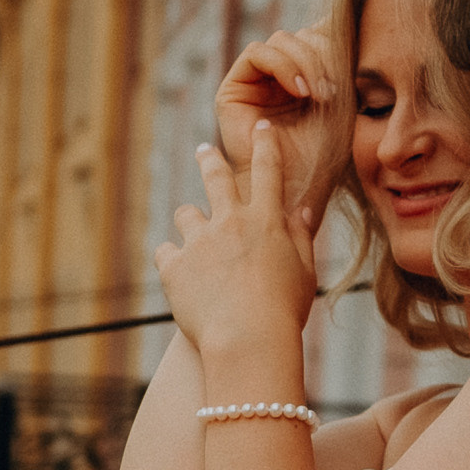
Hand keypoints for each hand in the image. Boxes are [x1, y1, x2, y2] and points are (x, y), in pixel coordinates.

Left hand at [156, 125, 318, 361]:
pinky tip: (180, 273)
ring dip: (191, 221)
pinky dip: (172, 260)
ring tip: (194, 235)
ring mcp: (198, 242)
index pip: (268, 170)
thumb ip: (300, 238)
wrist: (247, 340)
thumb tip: (301, 211)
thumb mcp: (304, 273)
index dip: (266, 145)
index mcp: (265, 220)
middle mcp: (229, 222)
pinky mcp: (174, 267)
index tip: (263, 128)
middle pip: (215, 177)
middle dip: (210, 159)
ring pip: (186, 213)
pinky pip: (165, 252)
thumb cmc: (284, 312)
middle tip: (204, 150)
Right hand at [215, 25, 341, 226]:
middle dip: (324, 54)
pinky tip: (302, 91)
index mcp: (304, 75)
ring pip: (282, 39)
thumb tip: (335, 19)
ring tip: (322, 95)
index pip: (318, 34)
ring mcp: (255, 81)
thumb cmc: (323, 156)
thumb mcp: (342, 100)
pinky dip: (284, 65)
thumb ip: (339, 61)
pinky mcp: (233, 89)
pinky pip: (257, 53)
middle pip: (301, 34)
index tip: (357, 63)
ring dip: (307, 62)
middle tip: (337, 89)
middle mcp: (278, 76)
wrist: (297, 191)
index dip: (336, 40)